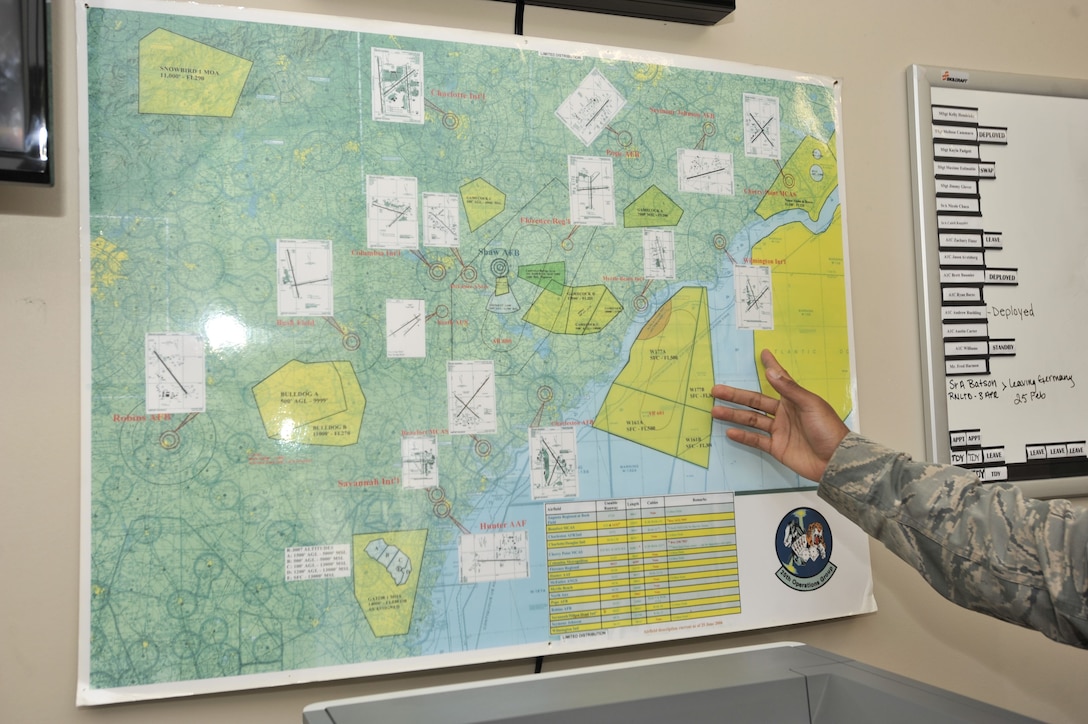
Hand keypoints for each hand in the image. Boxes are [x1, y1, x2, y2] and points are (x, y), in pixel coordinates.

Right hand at [711, 349, 848, 480]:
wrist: (835, 460)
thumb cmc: (828, 429)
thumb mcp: (810, 405)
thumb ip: (789, 389)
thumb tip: (771, 372)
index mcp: (794, 399)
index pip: (779, 379)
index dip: (770, 366)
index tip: (763, 354)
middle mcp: (784, 413)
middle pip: (755, 401)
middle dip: (736, 395)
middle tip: (717, 390)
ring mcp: (779, 431)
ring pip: (751, 420)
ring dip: (734, 415)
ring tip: (716, 410)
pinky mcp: (777, 447)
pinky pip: (756, 440)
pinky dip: (743, 436)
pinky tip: (730, 431)